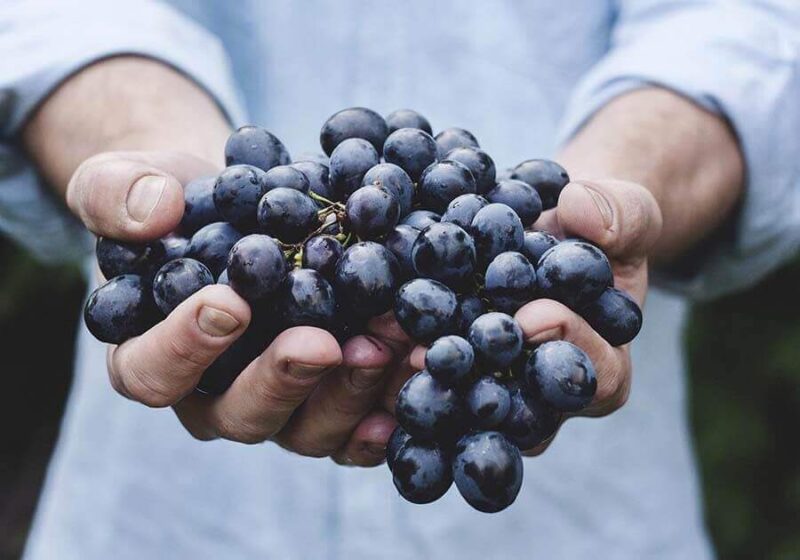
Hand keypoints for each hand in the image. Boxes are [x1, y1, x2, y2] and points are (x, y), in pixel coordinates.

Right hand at [68, 150, 404, 464]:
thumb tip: (153, 212)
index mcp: (151, 356)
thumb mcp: (127, 180)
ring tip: (389, 345)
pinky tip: (419, 374)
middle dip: (283, 379)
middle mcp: (214, 397)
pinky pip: (358, 426)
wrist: (241, 208)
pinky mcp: (330, 401)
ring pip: (308, 428)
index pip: (152, 372)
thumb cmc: (177, 201)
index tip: (228, 303)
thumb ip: (117, 193)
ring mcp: (279, 406)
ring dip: (351, 392)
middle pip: (240, 414)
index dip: (185, 347)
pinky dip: (390, 407)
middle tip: (322, 343)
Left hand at [371, 177, 661, 454]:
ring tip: (385, 343)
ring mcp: (490, 391)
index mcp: (600, 368)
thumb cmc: (595, 230)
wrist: (549, 230)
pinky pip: (421, 380)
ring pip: (460, 405)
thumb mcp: (624, 213)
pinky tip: (357, 336)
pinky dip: (389, 360)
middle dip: (478, 379)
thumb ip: (619, 215)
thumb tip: (582, 212)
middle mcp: (541, 398)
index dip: (568, 348)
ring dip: (421, 379)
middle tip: (439, 351)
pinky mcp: (446, 373)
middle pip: (516, 411)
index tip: (534, 314)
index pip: (594, 377)